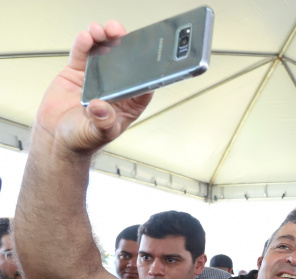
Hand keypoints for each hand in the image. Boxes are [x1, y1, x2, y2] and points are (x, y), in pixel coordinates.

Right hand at [32, 21, 151, 155]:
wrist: (57, 137)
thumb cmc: (83, 139)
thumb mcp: (97, 133)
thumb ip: (102, 122)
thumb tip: (101, 108)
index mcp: (129, 103)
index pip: (143, 83)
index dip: (145, 68)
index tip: (145, 54)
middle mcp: (115, 87)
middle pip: (124, 62)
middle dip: (124, 45)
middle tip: (119, 33)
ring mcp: (97, 77)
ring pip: (104, 53)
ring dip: (104, 39)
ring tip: (101, 31)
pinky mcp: (78, 72)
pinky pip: (83, 54)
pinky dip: (84, 44)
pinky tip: (86, 37)